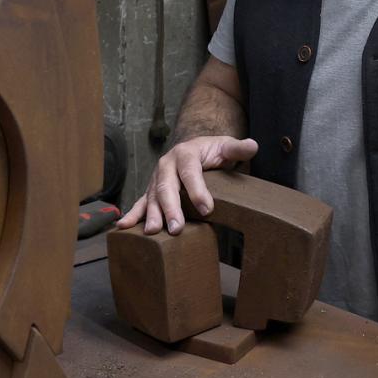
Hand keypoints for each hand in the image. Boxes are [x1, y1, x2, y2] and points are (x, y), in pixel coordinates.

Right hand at [116, 136, 257, 234]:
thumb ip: (237, 148)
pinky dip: (132, 215)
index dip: (197, 190)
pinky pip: (140, 203)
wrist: (195, 149)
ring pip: (152, 197)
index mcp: (185, 153)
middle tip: (176, 227)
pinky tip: (124, 227)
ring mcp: (156, 178)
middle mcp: (166, 165)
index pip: (190, 172)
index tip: (208, 208)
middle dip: (171, 208)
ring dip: (152, 215)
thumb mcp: (226, 146)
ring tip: (153, 232)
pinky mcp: (151, 191)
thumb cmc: (212, 151)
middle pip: (166, 187)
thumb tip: (253, 145)